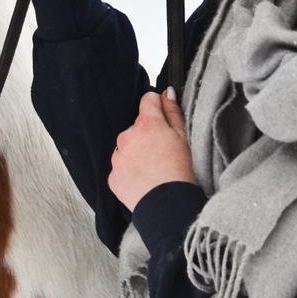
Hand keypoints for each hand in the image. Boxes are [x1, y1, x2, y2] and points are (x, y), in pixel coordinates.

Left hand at [108, 89, 196, 212]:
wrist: (168, 205)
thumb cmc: (180, 170)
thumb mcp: (183, 136)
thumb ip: (173, 111)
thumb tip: (167, 92)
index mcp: (146, 123)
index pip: (148, 100)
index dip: (158, 107)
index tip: (164, 120)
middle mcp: (126, 137)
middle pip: (137, 127)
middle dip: (147, 135)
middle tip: (162, 152)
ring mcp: (117, 158)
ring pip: (127, 148)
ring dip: (137, 153)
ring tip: (153, 169)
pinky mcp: (113, 177)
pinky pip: (121, 168)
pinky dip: (130, 172)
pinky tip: (144, 181)